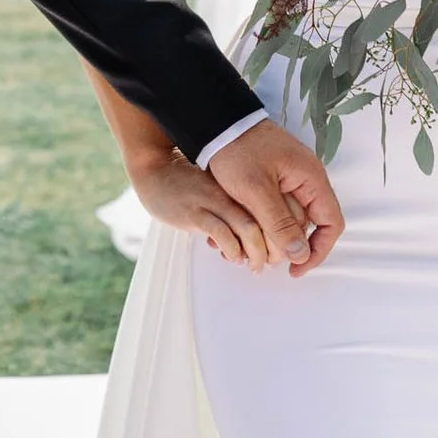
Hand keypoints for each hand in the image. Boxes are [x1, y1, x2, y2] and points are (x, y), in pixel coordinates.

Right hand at [127, 139, 272, 262]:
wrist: (155, 172)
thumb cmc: (187, 184)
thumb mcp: (220, 191)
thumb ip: (239, 207)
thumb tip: (257, 235)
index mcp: (242, 183)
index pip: (275, 207)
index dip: (281, 232)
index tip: (281, 248)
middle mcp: (232, 190)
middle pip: (267, 219)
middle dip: (274, 247)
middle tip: (272, 262)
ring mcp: (214, 201)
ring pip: (248, 229)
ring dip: (256, 253)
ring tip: (256, 265)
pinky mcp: (196, 212)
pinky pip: (222, 233)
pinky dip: (232, 249)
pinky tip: (234, 256)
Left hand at [202, 119, 342, 276]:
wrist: (215, 123)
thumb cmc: (237, 149)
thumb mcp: (256, 190)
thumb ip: (279, 223)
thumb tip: (300, 254)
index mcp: (311, 179)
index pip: (331, 223)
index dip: (318, 250)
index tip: (296, 268)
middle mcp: (305, 181)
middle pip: (307, 226)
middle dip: (285, 246)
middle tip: (258, 257)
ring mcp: (289, 181)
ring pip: (287, 221)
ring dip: (268, 237)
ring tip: (242, 247)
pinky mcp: (272, 182)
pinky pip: (273, 211)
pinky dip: (258, 224)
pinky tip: (237, 232)